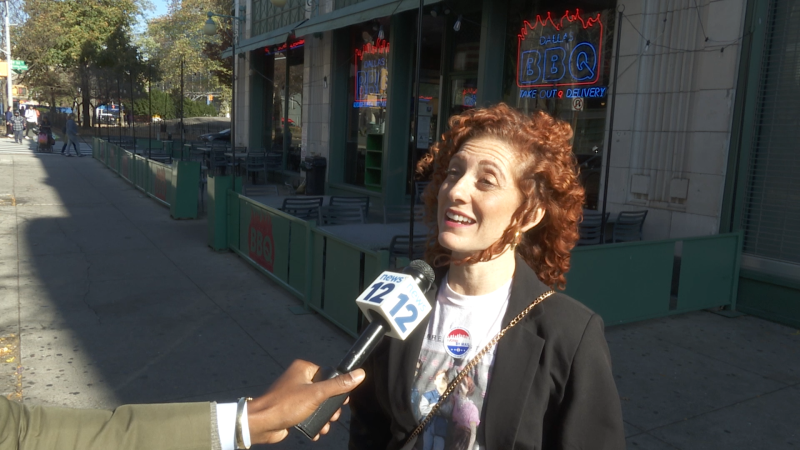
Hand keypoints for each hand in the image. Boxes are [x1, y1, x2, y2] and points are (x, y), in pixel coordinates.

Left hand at [247, 359, 364, 443]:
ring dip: (323, 417)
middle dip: (330, 407)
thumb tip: (359, 374)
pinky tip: (316, 431)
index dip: (336, 388)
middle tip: (334, 416)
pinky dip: (313, 422)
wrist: (262, 424)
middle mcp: (298, 379)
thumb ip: (338, 385)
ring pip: (317, 404)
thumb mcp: (316, 394)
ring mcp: (294, 395)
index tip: (342, 401)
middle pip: (324, 391)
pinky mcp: (291, 409)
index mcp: (303, 369)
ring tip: (325, 426)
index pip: (327, 374)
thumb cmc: (285, 405)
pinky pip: (308, 414)